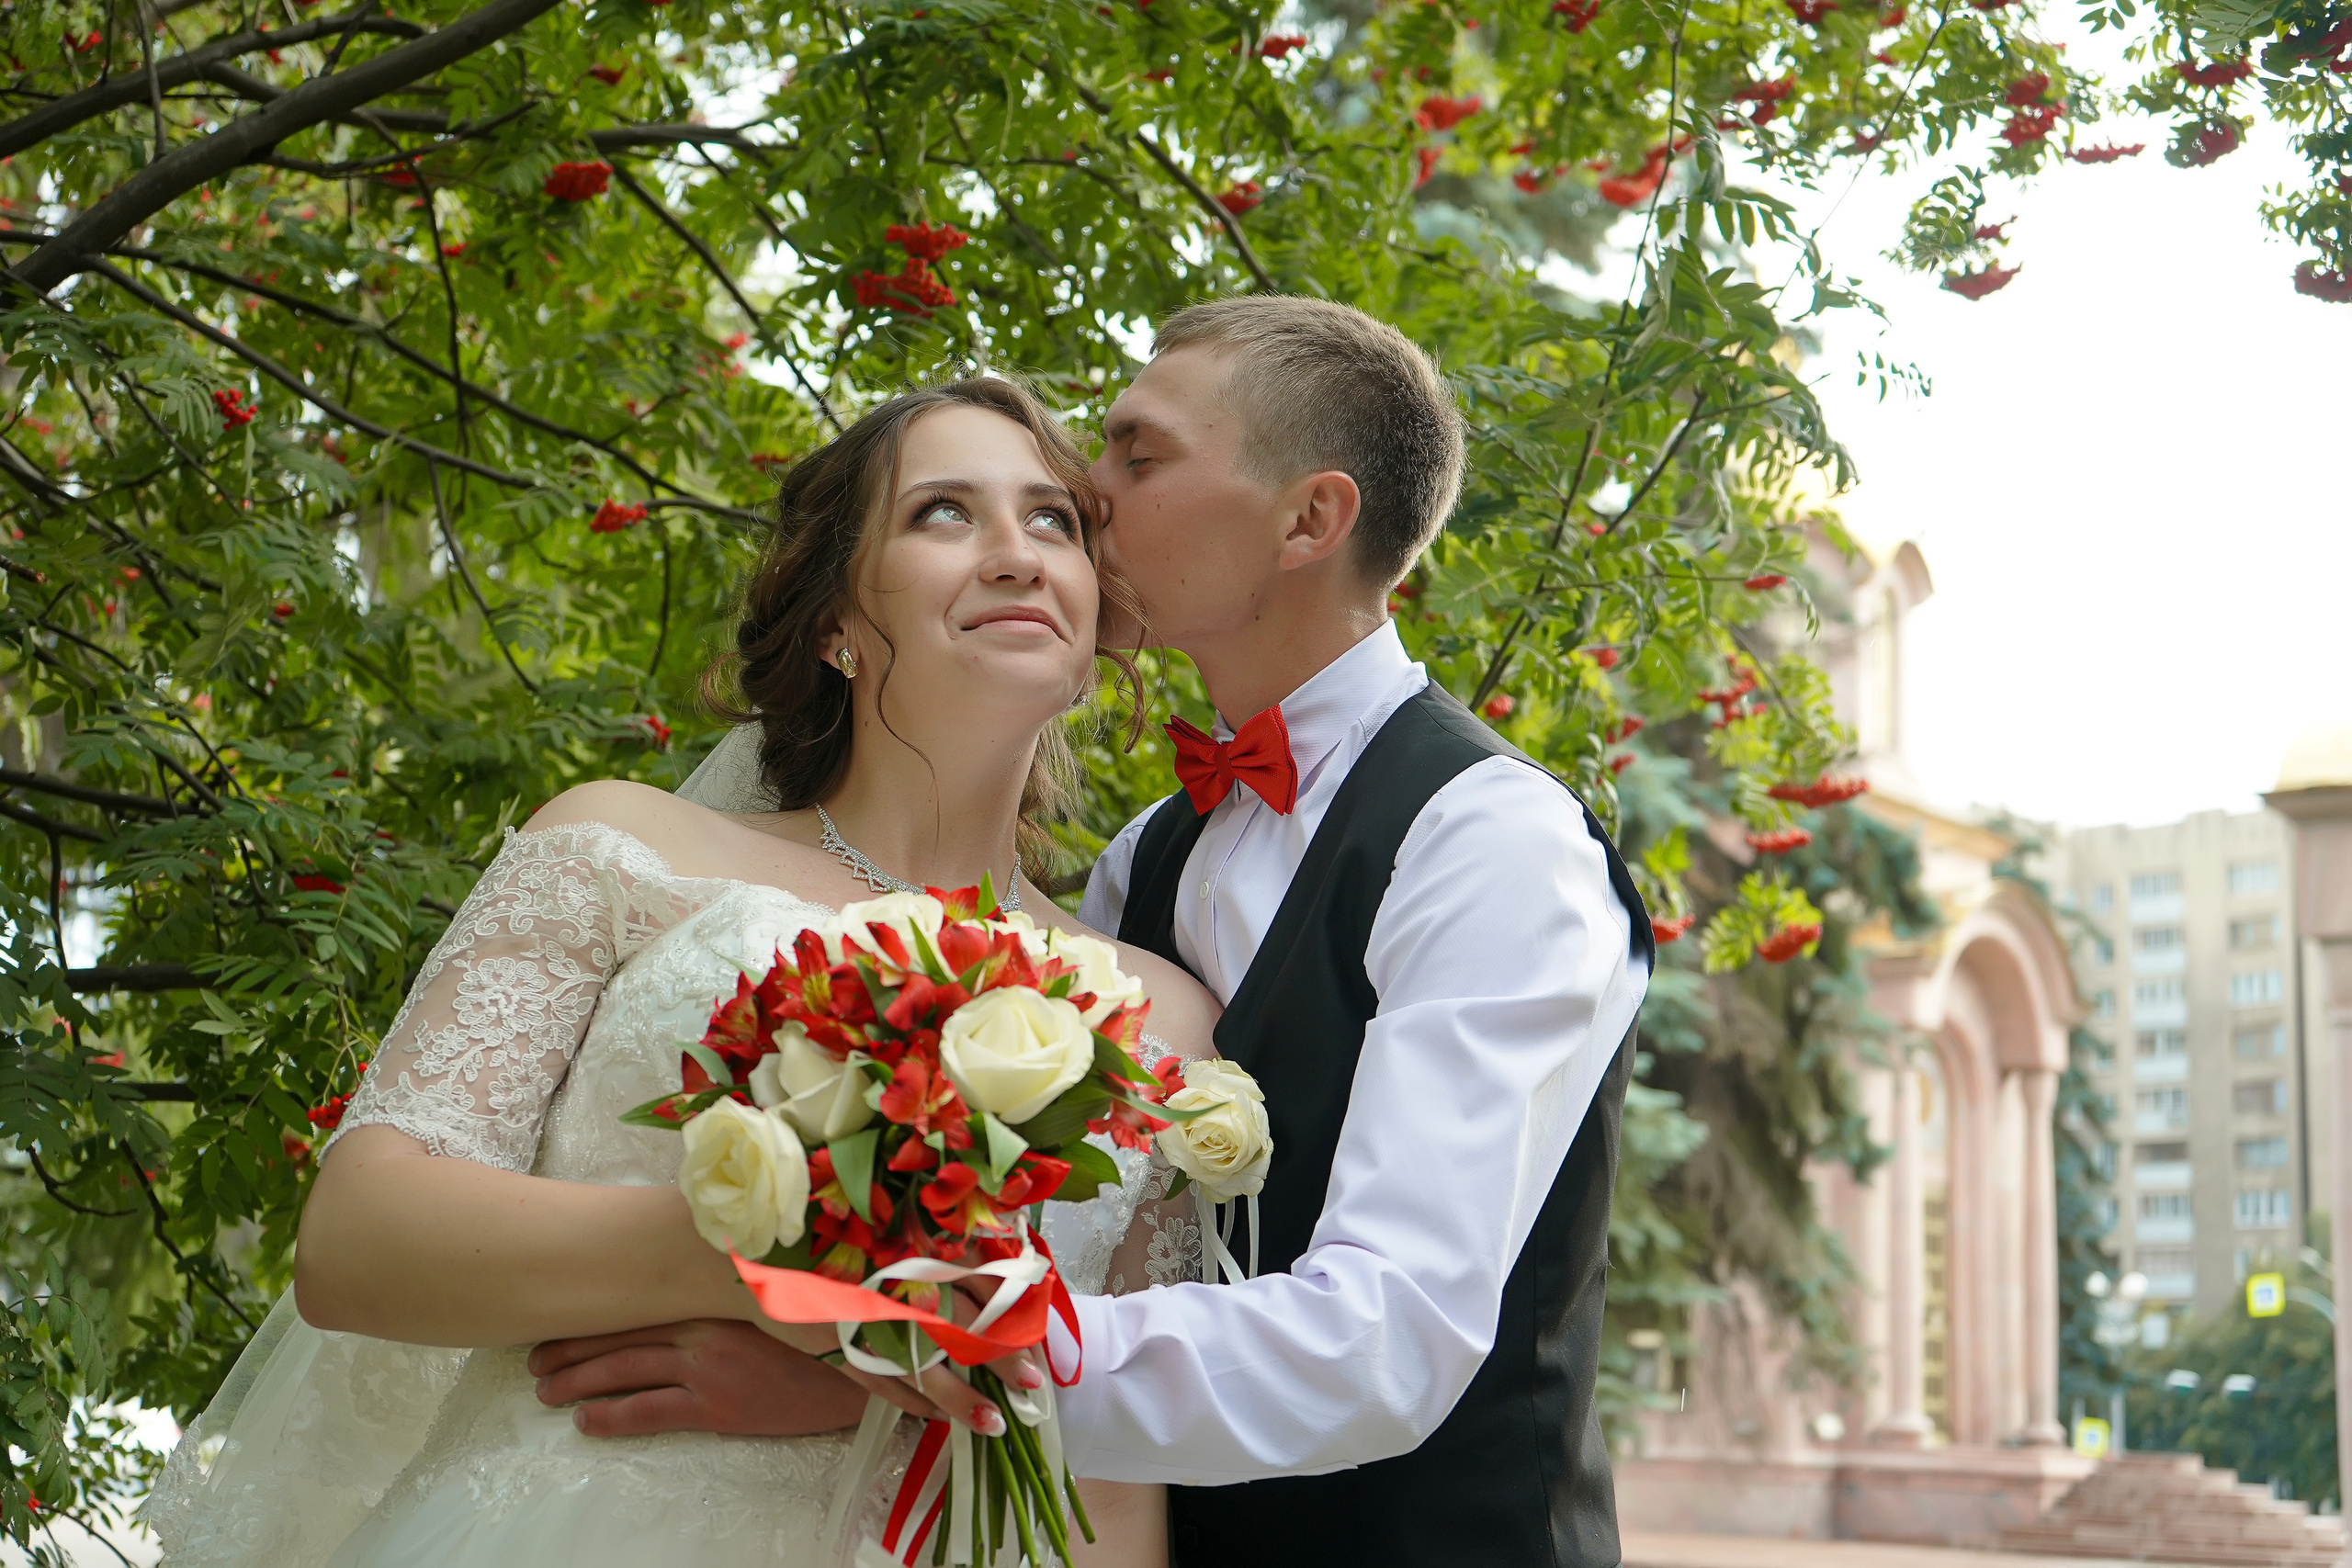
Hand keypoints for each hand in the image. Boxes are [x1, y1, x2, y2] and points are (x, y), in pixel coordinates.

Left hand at [529, 1319, 869, 1437]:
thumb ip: (720, 1287)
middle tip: (533, 1359)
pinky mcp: (716, 1402)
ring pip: (624, 1368)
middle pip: (620, 1332)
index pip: (636, 1299)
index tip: (560, 1313)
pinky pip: (650, 1410)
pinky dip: (611, 1414)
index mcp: (711, 1291)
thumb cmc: (811, 1329)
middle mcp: (702, 1321)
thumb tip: (677, 1283)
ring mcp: (707, 1362)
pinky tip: (585, 1420)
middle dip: (570, 1347)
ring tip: (544, 1390)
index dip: (593, 1310)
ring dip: (576, 1379)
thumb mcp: (762, 1296)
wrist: (854, 1367)